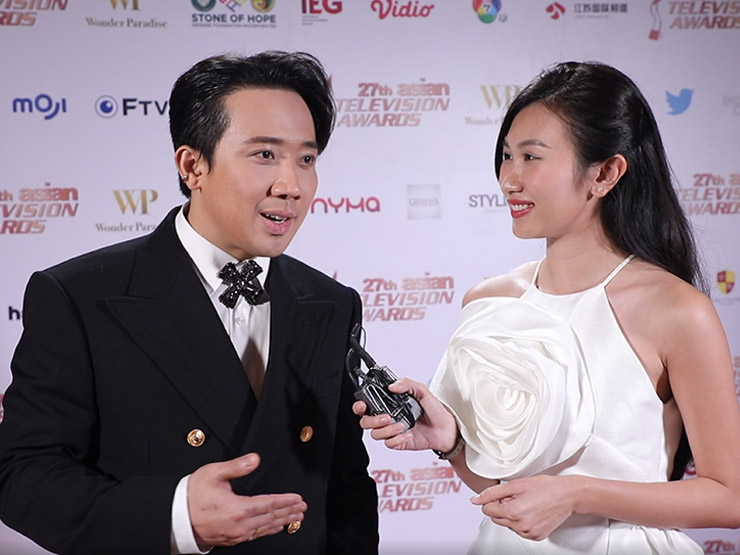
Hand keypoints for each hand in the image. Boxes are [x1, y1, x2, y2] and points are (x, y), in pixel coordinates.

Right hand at [188, 453, 306, 547]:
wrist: (174, 518)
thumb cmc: (191, 496)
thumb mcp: (213, 474)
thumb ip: (237, 466)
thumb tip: (255, 459)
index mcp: (237, 509)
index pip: (269, 504)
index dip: (285, 501)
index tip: (298, 498)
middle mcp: (239, 525)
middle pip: (271, 517)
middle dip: (289, 512)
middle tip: (302, 508)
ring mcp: (236, 534)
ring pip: (265, 528)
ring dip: (282, 522)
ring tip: (295, 518)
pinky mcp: (231, 539)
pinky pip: (255, 535)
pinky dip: (268, 530)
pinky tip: (275, 527)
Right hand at [352, 377, 458, 453]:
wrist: (446, 428)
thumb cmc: (434, 409)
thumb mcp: (422, 391)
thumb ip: (408, 384)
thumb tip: (393, 385)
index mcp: (390, 403)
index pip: (367, 404)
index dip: (360, 406)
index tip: (362, 405)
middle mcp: (388, 417)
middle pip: (365, 421)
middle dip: (372, 420)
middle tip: (386, 417)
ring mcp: (392, 430)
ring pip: (375, 434)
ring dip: (387, 430)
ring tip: (401, 425)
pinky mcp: (399, 442)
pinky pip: (389, 444)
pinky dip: (397, 439)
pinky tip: (407, 433)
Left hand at [470, 475, 574, 540]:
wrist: (567, 495)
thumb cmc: (546, 487)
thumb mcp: (515, 484)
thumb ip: (492, 493)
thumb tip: (476, 499)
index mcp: (513, 512)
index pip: (487, 510)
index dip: (494, 500)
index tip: (504, 494)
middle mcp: (520, 526)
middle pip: (496, 518)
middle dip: (502, 507)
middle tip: (517, 497)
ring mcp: (529, 533)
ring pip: (508, 525)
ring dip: (512, 514)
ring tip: (527, 503)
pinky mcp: (536, 536)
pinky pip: (520, 530)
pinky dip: (522, 521)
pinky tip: (532, 511)